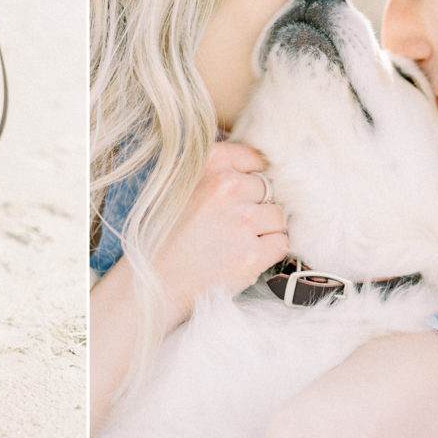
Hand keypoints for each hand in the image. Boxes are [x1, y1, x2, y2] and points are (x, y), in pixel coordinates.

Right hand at [154, 141, 287, 327]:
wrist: (156, 280)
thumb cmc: (166, 232)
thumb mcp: (179, 182)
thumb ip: (215, 168)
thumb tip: (256, 164)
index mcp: (209, 163)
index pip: (255, 157)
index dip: (252, 176)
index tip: (241, 191)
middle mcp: (226, 186)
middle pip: (269, 187)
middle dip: (257, 205)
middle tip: (232, 223)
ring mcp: (242, 221)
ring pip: (278, 216)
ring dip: (264, 229)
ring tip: (236, 240)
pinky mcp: (252, 254)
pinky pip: (281, 243)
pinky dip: (268, 251)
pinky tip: (244, 255)